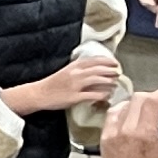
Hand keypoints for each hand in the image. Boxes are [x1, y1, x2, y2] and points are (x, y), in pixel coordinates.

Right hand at [7, 57, 122, 116]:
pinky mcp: (75, 97)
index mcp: (74, 66)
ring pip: (97, 80)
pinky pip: (92, 95)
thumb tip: (94, 70)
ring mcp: (75, 85)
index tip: (115, 63)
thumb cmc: (53, 84)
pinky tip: (107, 96)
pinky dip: (102, 95)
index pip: (94, 60)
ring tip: (115, 84)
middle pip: (98, 69)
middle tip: (118, 73)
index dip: (107, 61)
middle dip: (111, 71)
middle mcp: (76, 74)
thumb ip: (79, 70)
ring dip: (109, 82)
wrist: (39, 93)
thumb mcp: (66, 72)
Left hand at [98, 87, 157, 157]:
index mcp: (144, 134)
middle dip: (154, 97)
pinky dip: (124, 112)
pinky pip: (112, 116)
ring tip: (150, 114)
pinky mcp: (105, 140)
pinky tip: (133, 119)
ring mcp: (112, 134)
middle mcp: (125, 131)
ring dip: (139, 104)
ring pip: (124, 105)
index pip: (153, 100)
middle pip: (138, 98)